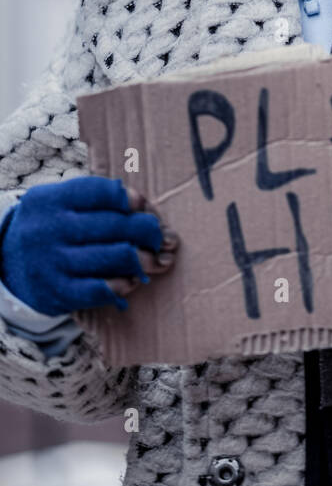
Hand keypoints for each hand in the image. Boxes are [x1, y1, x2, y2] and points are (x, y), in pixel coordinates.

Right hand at [0, 175, 178, 316]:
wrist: (3, 263)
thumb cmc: (46, 226)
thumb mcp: (58, 201)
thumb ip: (95, 197)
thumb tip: (142, 205)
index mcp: (51, 200)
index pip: (103, 192)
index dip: (131, 199)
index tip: (143, 206)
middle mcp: (50, 229)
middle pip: (115, 225)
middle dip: (148, 230)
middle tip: (162, 236)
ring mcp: (53, 263)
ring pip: (115, 257)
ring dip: (146, 259)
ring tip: (157, 260)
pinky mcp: (57, 293)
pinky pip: (102, 289)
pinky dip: (124, 285)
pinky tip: (131, 281)